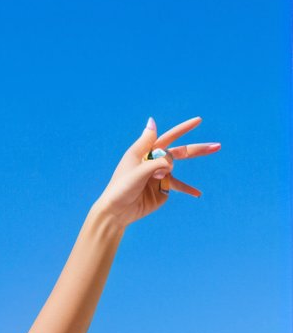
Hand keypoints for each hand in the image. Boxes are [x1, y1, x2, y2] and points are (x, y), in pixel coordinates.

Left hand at [94, 117, 219, 229]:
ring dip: (177, 174)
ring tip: (172, 181)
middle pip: (180, 153)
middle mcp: (155, 163)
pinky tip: (198, 194)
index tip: (198, 120)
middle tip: (217, 146)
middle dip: (197, 150)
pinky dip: (188, 189)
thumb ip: (153, 153)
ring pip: (175, 171)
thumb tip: (156, 128)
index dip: (184, 129)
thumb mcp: (135, 165)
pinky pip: (175, 187)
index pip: (169, 137)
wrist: (116, 212)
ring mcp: (160, 177)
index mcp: (147, 152)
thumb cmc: (121, 186)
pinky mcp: (162, 192)